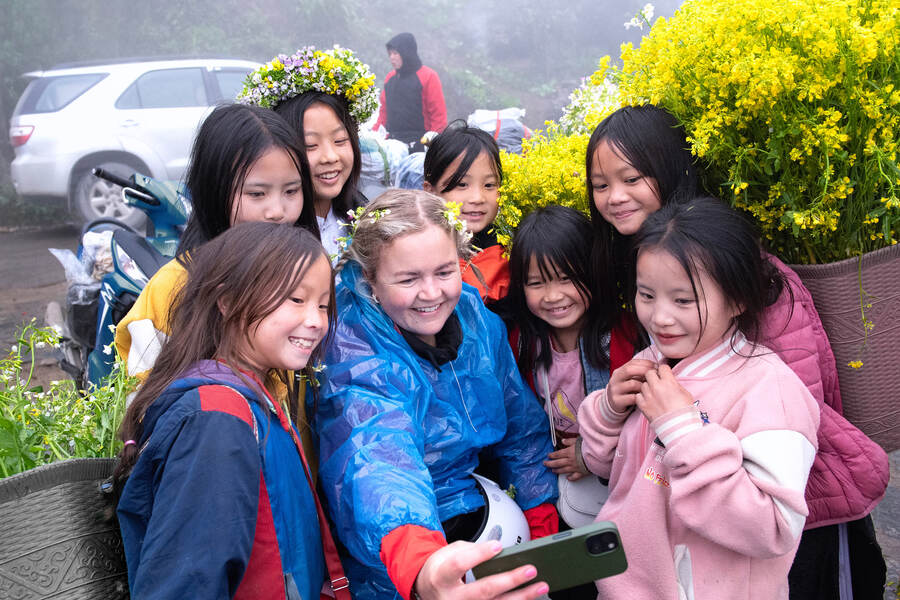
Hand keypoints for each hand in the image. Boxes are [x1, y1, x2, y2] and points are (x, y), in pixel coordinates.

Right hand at [415, 540, 548, 599]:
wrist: (426, 589)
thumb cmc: (441, 568)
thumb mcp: (449, 552)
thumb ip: (472, 551)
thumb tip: (499, 550)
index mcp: (442, 575)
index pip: (460, 564)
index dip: (479, 554)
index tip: (498, 546)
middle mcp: (452, 597)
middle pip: (484, 590)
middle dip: (510, 580)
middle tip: (530, 570)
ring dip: (522, 596)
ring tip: (540, 586)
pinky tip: (529, 597)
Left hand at [544, 437, 587, 479]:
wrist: (596, 456)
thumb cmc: (587, 447)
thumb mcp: (577, 440)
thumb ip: (569, 441)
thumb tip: (563, 441)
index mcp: (569, 452)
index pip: (557, 454)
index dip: (552, 455)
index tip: (548, 456)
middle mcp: (570, 461)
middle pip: (557, 463)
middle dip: (550, 464)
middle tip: (545, 464)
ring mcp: (575, 467)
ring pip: (563, 470)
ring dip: (557, 471)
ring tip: (553, 471)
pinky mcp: (581, 472)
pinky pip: (574, 477)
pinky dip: (570, 478)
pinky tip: (568, 478)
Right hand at [607, 359, 657, 412]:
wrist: (615, 403)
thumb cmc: (627, 390)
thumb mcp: (630, 379)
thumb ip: (639, 372)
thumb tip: (656, 367)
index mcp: (619, 371)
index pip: (632, 362)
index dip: (646, 363)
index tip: (656, 366)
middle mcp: (615, 379)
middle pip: (629, 370)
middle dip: (644, 371)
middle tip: (655, 375)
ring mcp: (615, 390)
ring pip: (632, 384)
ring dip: (644, 385)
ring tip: (650, 388)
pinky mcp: (617, 401)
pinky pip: (633, 398)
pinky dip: (641, 397)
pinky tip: (645, 397)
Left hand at [635, 364, 693, 421]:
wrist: (679, 427)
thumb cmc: (685, 411)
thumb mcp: (685, 393)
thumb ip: (675, 384)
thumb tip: (670, 380)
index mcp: (669, 382)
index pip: (662, 367)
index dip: (664, 370)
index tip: (664, 374)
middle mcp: (656, 387)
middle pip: (649, 373)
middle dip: (653, 375)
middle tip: (657, 382)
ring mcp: (648, 396)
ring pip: (643, 384)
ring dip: (647, 387)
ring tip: (653, 394)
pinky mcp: (643, 405)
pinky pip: (638, 396)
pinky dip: (642, 397)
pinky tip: (648, 400)